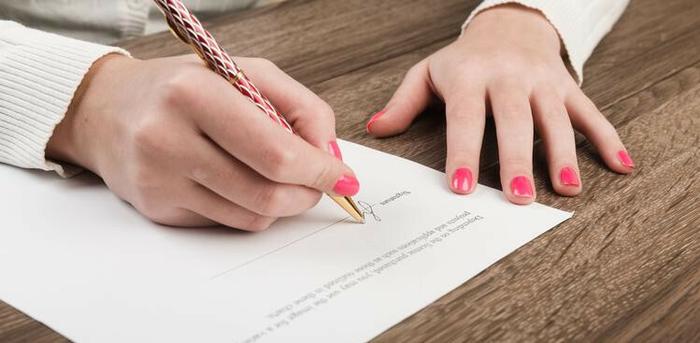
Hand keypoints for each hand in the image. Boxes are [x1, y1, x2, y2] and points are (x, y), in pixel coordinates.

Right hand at [47, 54, 358, 229]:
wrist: (106, 109)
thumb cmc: (182, 87)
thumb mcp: (244, 73)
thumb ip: (299, 107)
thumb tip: (330, 155)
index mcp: (193, 94)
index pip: (276, 152)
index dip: (319, 171)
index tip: (342, 176)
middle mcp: (168, 139)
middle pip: (267, 193)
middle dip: (307, 193)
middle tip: (319, 183)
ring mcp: (159, 180)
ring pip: (251, 216)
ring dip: (283, 203)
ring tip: (282, 179)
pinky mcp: (157, 209)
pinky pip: (226, 223)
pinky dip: (249, 208)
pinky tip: (240, 182)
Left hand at [366, 4, 633, 203]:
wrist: (509, 24)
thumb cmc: (464, 59)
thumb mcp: (429, 73)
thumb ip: (404, 103)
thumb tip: (376, 129)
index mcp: (470, 77)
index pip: (466, 118)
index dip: (462, 152)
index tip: (461, 187)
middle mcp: (508, 78)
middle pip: (514, 121)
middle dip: (516, 159)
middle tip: (517, 196)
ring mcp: (541, 82)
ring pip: (555, 119)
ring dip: (563, 154)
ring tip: (567, 188)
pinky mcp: (567, 86)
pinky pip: (590, 112)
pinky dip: (607, 138)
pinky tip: (621, 164)